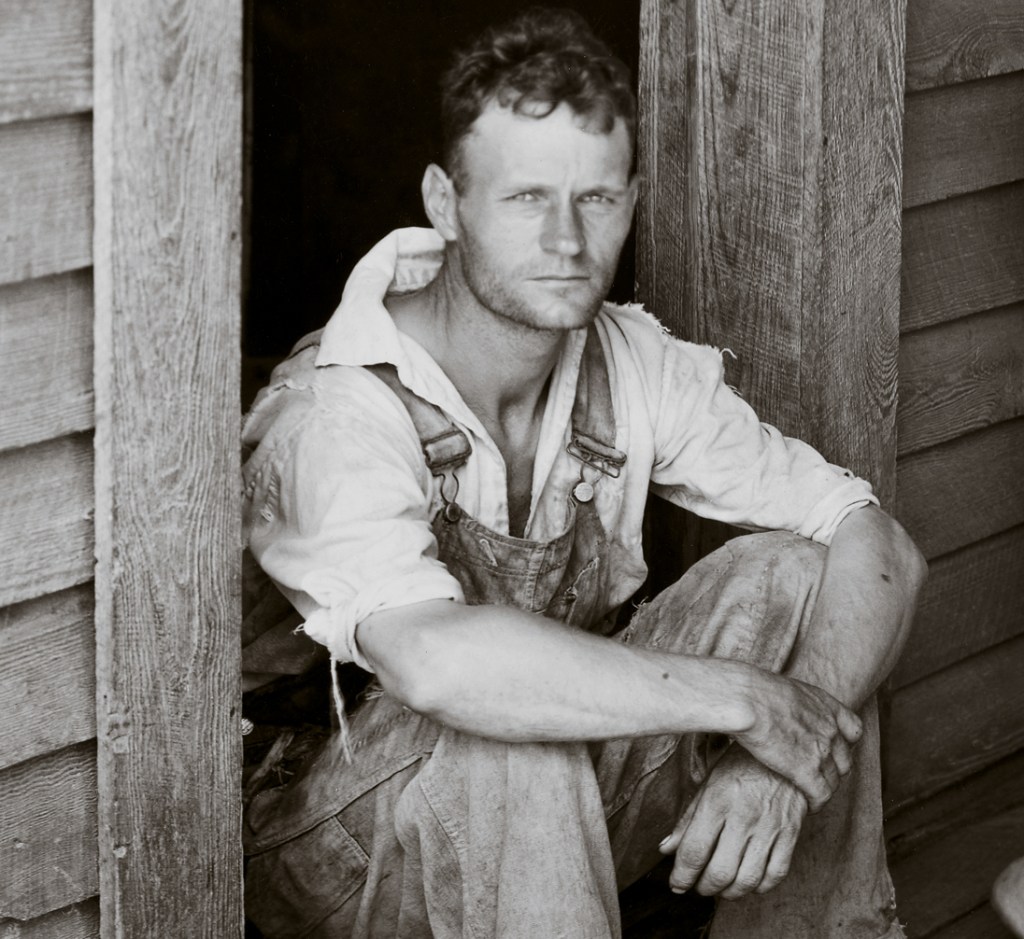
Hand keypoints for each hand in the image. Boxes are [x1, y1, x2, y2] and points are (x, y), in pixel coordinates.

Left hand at [660, 746, 806, 897]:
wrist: (785, 748)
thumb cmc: (740, 765)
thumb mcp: (708, 783)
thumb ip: (688, 818)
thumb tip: (666, 848)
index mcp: (717, 800)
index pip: (694, 850)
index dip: (682, 875)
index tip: (676, 884)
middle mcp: (743, 815)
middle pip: (720, 871)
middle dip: (704, 887)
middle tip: (698, 886)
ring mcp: (769, 826)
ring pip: (748, 879)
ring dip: (730, 893)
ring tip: (720, 889)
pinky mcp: (791, 833)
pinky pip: (776, 874)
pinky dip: (760, 886)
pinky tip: (748, 882)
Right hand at [733, 668, 860, 811]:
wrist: (748, 700)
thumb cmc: (753, 690)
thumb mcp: (784, 690)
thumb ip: (793, 704)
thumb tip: (781, 711)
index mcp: (826, 706)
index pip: (853, 730)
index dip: (844, 743)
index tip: (830, 749)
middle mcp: (830, 728)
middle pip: (845, 760)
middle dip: (833, 770)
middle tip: (816, 775)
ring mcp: (821, 751)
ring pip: (834, 781)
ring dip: (823, 789)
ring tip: (809, 794)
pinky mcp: (806, 771)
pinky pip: (821, 795)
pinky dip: (816, 803)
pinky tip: (807, 806)